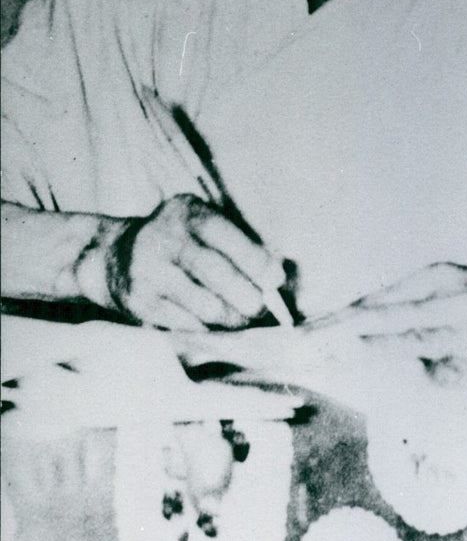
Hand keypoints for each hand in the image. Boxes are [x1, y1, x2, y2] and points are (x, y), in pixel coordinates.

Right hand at [103, 194, 285, 331]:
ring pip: (205, 307)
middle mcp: (164, 238)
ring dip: (231, 319)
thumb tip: (275, 277)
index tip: (276, 281)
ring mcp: (148, 272)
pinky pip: (188, 325)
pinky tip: (210, 322)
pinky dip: (207, 328)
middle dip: (249, 297)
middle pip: (218, 274)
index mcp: (187, 212)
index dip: (257, 262)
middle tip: (260, 308)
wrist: (115, 257)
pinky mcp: (140, 303)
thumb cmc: (179, 242)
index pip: (228, 236)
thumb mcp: (203, 226)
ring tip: (239, 318)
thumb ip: (239, 243)